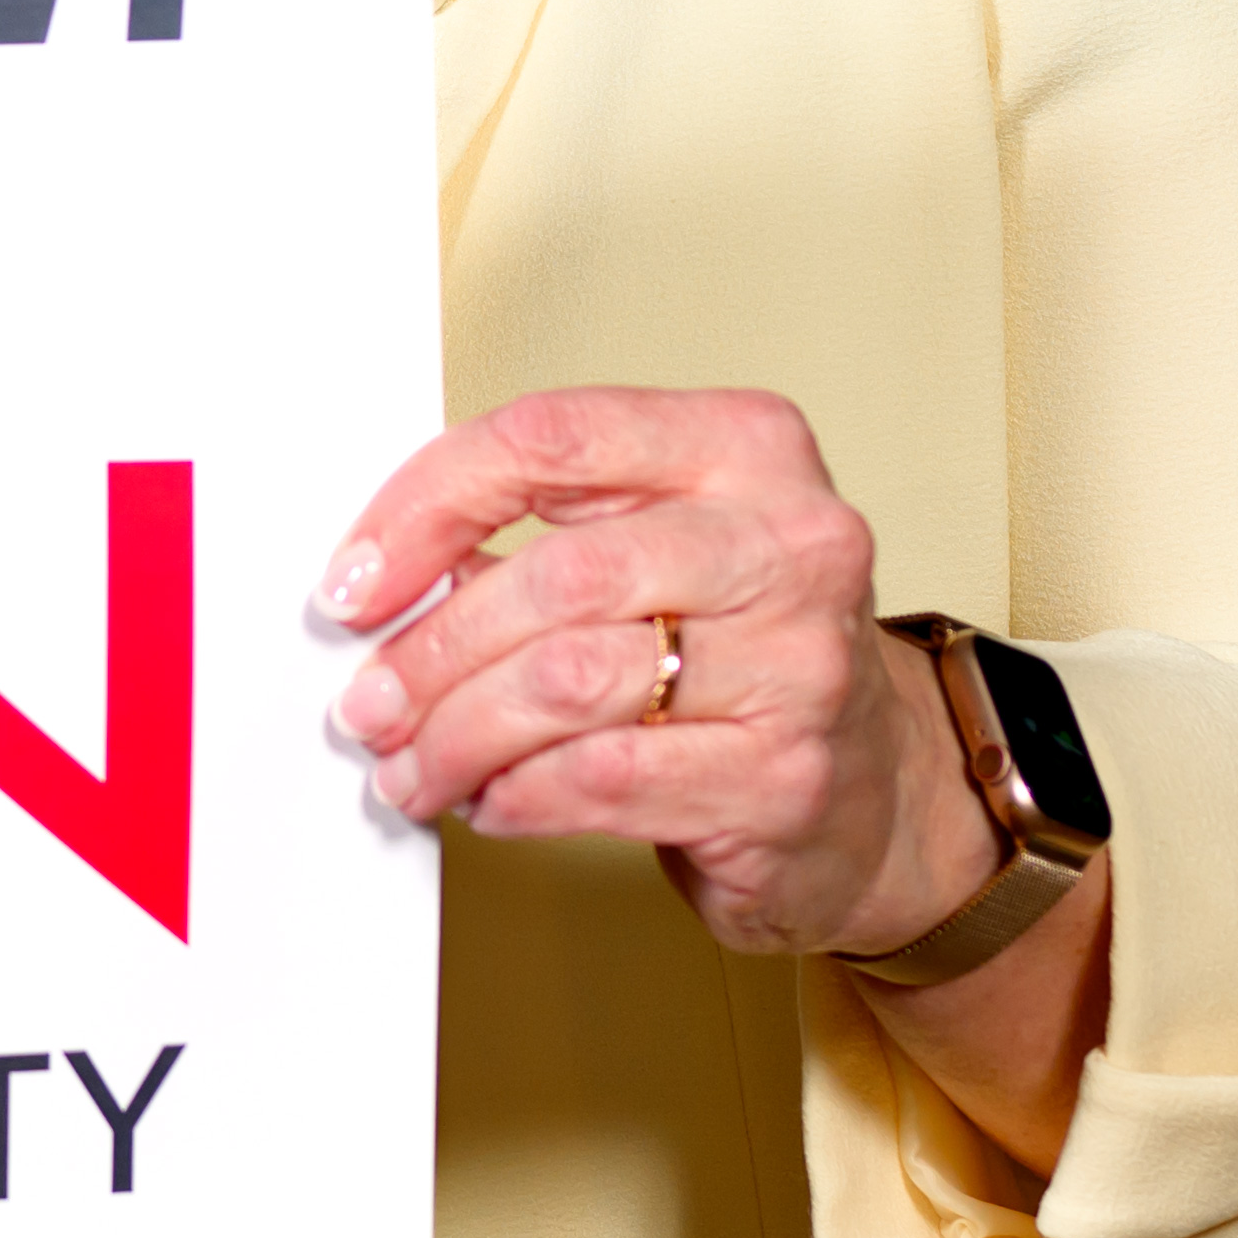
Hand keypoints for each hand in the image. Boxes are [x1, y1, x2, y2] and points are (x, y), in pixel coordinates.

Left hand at [309, 385, 966, 938]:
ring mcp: (801, 664)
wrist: (881, 795)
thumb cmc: (746, 655)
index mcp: (747, 447)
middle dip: (432, 649)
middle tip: (370, 702)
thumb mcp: (666, 549)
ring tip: (411, 766)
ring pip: (568, 684)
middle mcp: (791, 542)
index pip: (552, 437)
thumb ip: (548, 534)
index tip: (356, 580)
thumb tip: (383, 584)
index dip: (426, 506)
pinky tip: (489, 800)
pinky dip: (516, 794)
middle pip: (557, 576)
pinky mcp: (785, 779)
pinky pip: (601, 780)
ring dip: (456, 734)